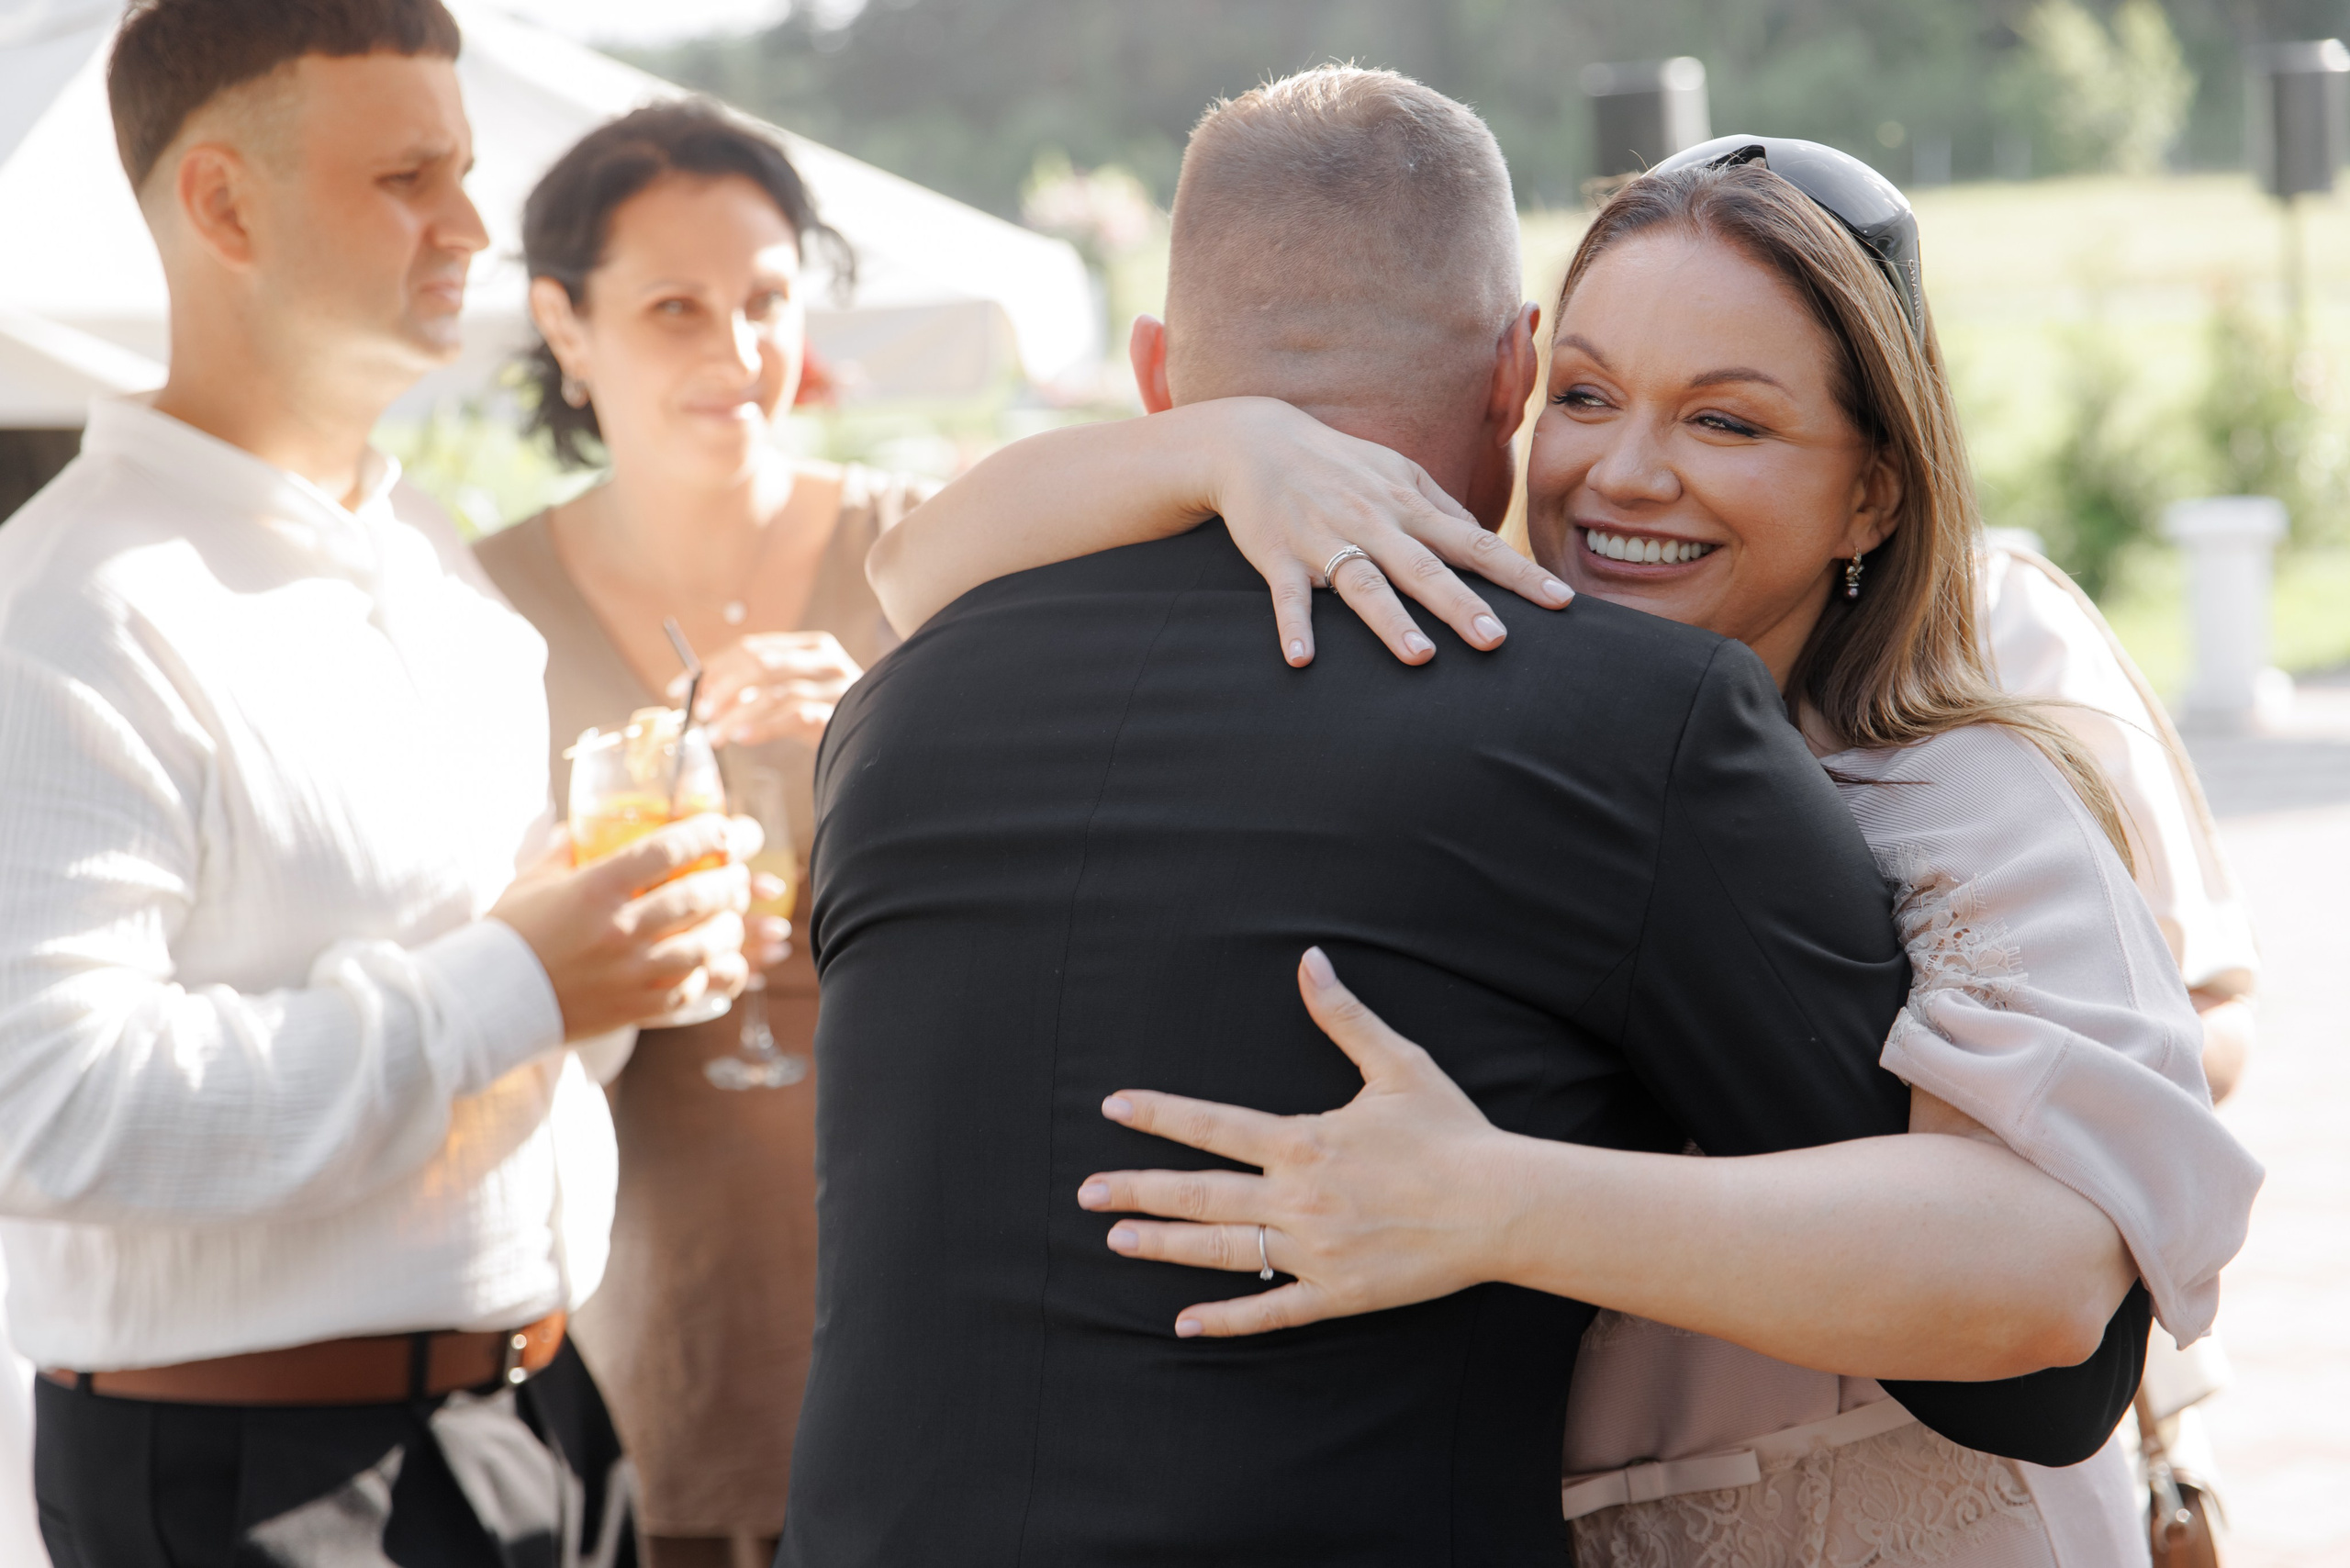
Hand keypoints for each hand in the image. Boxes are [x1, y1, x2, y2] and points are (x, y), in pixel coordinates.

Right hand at [492, 813, 761, 1037]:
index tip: (724, 829)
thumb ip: (569, 847)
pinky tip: (718, 962)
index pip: (666, 850)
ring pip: (706, 945)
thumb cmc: (509, 934)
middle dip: (729, 880)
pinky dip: (713, 974)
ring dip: (729, 926)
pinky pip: (692, 990)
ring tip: (731, 916)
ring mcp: (630, 972)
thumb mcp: (535, 878)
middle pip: (698, 896)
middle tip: (736, 873)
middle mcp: (619, 930)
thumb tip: (590, 822)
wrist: (486, 1001)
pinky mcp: (635, 1007)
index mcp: (595, 889)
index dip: (706, 834)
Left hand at [669, 631, 862, 748]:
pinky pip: (795, 717)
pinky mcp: (840, 715)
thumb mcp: (796, 692)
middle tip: (700, 713)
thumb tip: (700, 690)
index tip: (680, 688)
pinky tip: (743, 738)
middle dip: (722, 688)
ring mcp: (836, 686)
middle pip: (761, 664)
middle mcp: (826, 659)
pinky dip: (764, 727)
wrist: (881, 740)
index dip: (712, 667)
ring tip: (716, 734)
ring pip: (774, 693)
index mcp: (812, 646)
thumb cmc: (828, 716)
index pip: (752, 647)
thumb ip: (760, 684)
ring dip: (737, 715)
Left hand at [1076, 946, 1516, 1336]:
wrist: (1502, 1205)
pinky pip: (1271, 1311)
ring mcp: (1315, 1251)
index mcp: (1304, 1141)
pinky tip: (1182, 1321)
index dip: (1160, 1114)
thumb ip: (1343, 1016)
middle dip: (1138, 1190)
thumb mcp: (1397, 1063)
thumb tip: (1310, 959)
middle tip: (1085, 1193)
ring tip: (1117, 1240)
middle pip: (1200, 1193)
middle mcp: (1299, 1198)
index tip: (1113, 1108)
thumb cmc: (1451, 1132)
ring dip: (1165, 1245)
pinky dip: (1225, 1318)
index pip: (1213, 1125)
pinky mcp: (1338, 1294)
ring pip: (1223, 1250)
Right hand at [1202, 398, 1572, 667]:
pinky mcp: (1277, 555)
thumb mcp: (1398, 473)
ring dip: (1389, 620)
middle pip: (1424, 568)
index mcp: (1408, 505)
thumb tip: (1486, 542)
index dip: (1518, 573)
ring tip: (1419, 656)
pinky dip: (1293, 626)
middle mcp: (1373, 521)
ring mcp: (1324, 538)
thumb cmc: (1340, 464)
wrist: (1256, 441)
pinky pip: (1287, 595)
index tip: (1560, 602)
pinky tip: (1302, 659)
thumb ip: (1442, 510)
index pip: (1474, 542)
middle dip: (1460, 604)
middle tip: (1496, 641)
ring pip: (1362, 583)